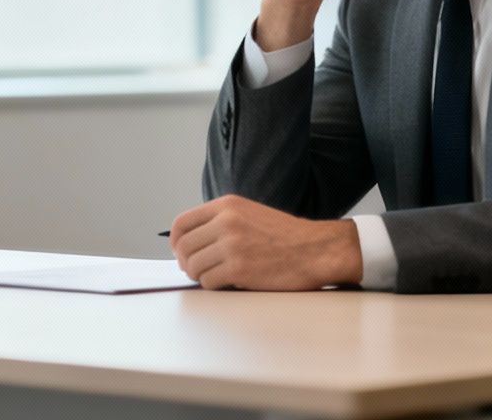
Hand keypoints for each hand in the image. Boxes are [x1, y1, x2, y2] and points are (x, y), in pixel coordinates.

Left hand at [169, 194, 361, 289]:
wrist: (315, 250)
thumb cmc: (284, 236)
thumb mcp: (248, 213)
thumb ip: (220, 221)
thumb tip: (191, 242)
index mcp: (226, 206)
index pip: (181, 223)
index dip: (176, 242)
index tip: (181, 252)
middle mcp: (226, 222)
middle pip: (183, 247)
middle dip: (186, 263)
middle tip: (196, 270)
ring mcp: (232, 245)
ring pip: (193, 266)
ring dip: (201, 276)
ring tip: (215, 277)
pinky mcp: (239, 268)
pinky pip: (208, 282)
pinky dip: (214, 286)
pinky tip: (228, 283)